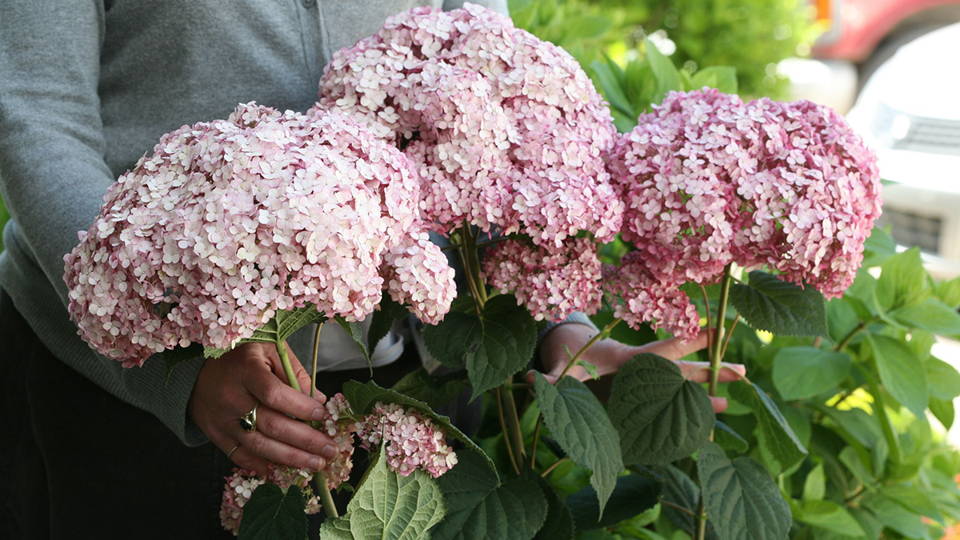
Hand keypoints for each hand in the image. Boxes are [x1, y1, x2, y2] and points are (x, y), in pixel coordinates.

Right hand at [189, 342, 337, 475]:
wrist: (197, 371)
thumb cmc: (241, 358)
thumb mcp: (269, 350)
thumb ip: (294, 372)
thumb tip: (319, 400)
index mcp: (246, 371)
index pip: (275, 394)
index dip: (300, 407)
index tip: (323, 415)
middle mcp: (231, 398)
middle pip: (271, 425)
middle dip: (305, 441)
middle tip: (330, 450)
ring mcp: (222, 420)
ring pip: (259, 445)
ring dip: (291, 458)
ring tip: (316, 464)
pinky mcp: (216, 435)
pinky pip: (240, 456)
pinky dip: (262, 465)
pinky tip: (284, 470)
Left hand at [531, 323, 745, 412]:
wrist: (572, 351)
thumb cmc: (567, 357)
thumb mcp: (559, 367)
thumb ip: (549, 376)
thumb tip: (533, 378)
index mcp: (627, 361)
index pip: (660, 353)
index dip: (684, 342)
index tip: (713, 329)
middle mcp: (643, 370)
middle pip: (682, 370)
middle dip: (711, 370)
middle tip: (745, 371)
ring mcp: (644, 383)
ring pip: (681, 386)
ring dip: (706, 392)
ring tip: (734, 399)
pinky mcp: (642, 395)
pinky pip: (669, 402)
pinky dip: (688, 410)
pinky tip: (707, 419)